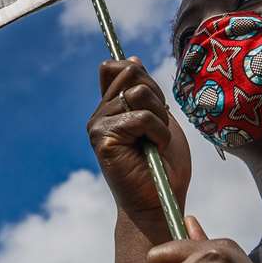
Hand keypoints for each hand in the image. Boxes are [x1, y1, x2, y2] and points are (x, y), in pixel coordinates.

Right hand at [87, 57, 190, 239]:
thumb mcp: (159, 118)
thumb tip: (132, 59)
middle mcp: (100, 113)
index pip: (119, 66)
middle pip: (131, 73)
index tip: (156, 107)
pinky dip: (158, 133)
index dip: (144, 78)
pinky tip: (155, 150)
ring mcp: (98, 125)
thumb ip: (145, 90)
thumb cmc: (163, 166)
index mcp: (111, 106)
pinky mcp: (102, 138)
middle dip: (156, 98)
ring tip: (156, 142)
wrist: (159, 203)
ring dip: (159, 118)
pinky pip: (140, 116)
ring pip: (138, 92)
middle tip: (158, 129)